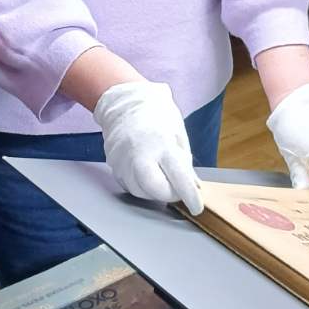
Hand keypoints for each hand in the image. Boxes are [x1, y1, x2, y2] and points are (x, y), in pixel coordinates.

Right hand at [93, 81, 202, 214]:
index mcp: (161, 142)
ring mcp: (122, 159)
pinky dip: (141, 185)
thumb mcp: (178, 133)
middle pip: (154, 189)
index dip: (190, 196)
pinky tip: (148, 173)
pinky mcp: (112, 164)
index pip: (178, 177)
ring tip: (162, 177)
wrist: (125, 102)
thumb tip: (192, 185)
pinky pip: (129, 184)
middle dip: (169, 195)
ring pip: (140, 191)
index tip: (196, 207)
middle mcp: (139, 153)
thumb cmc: (156, 114)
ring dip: (155, 191)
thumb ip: (184, 162)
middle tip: (177, 189)